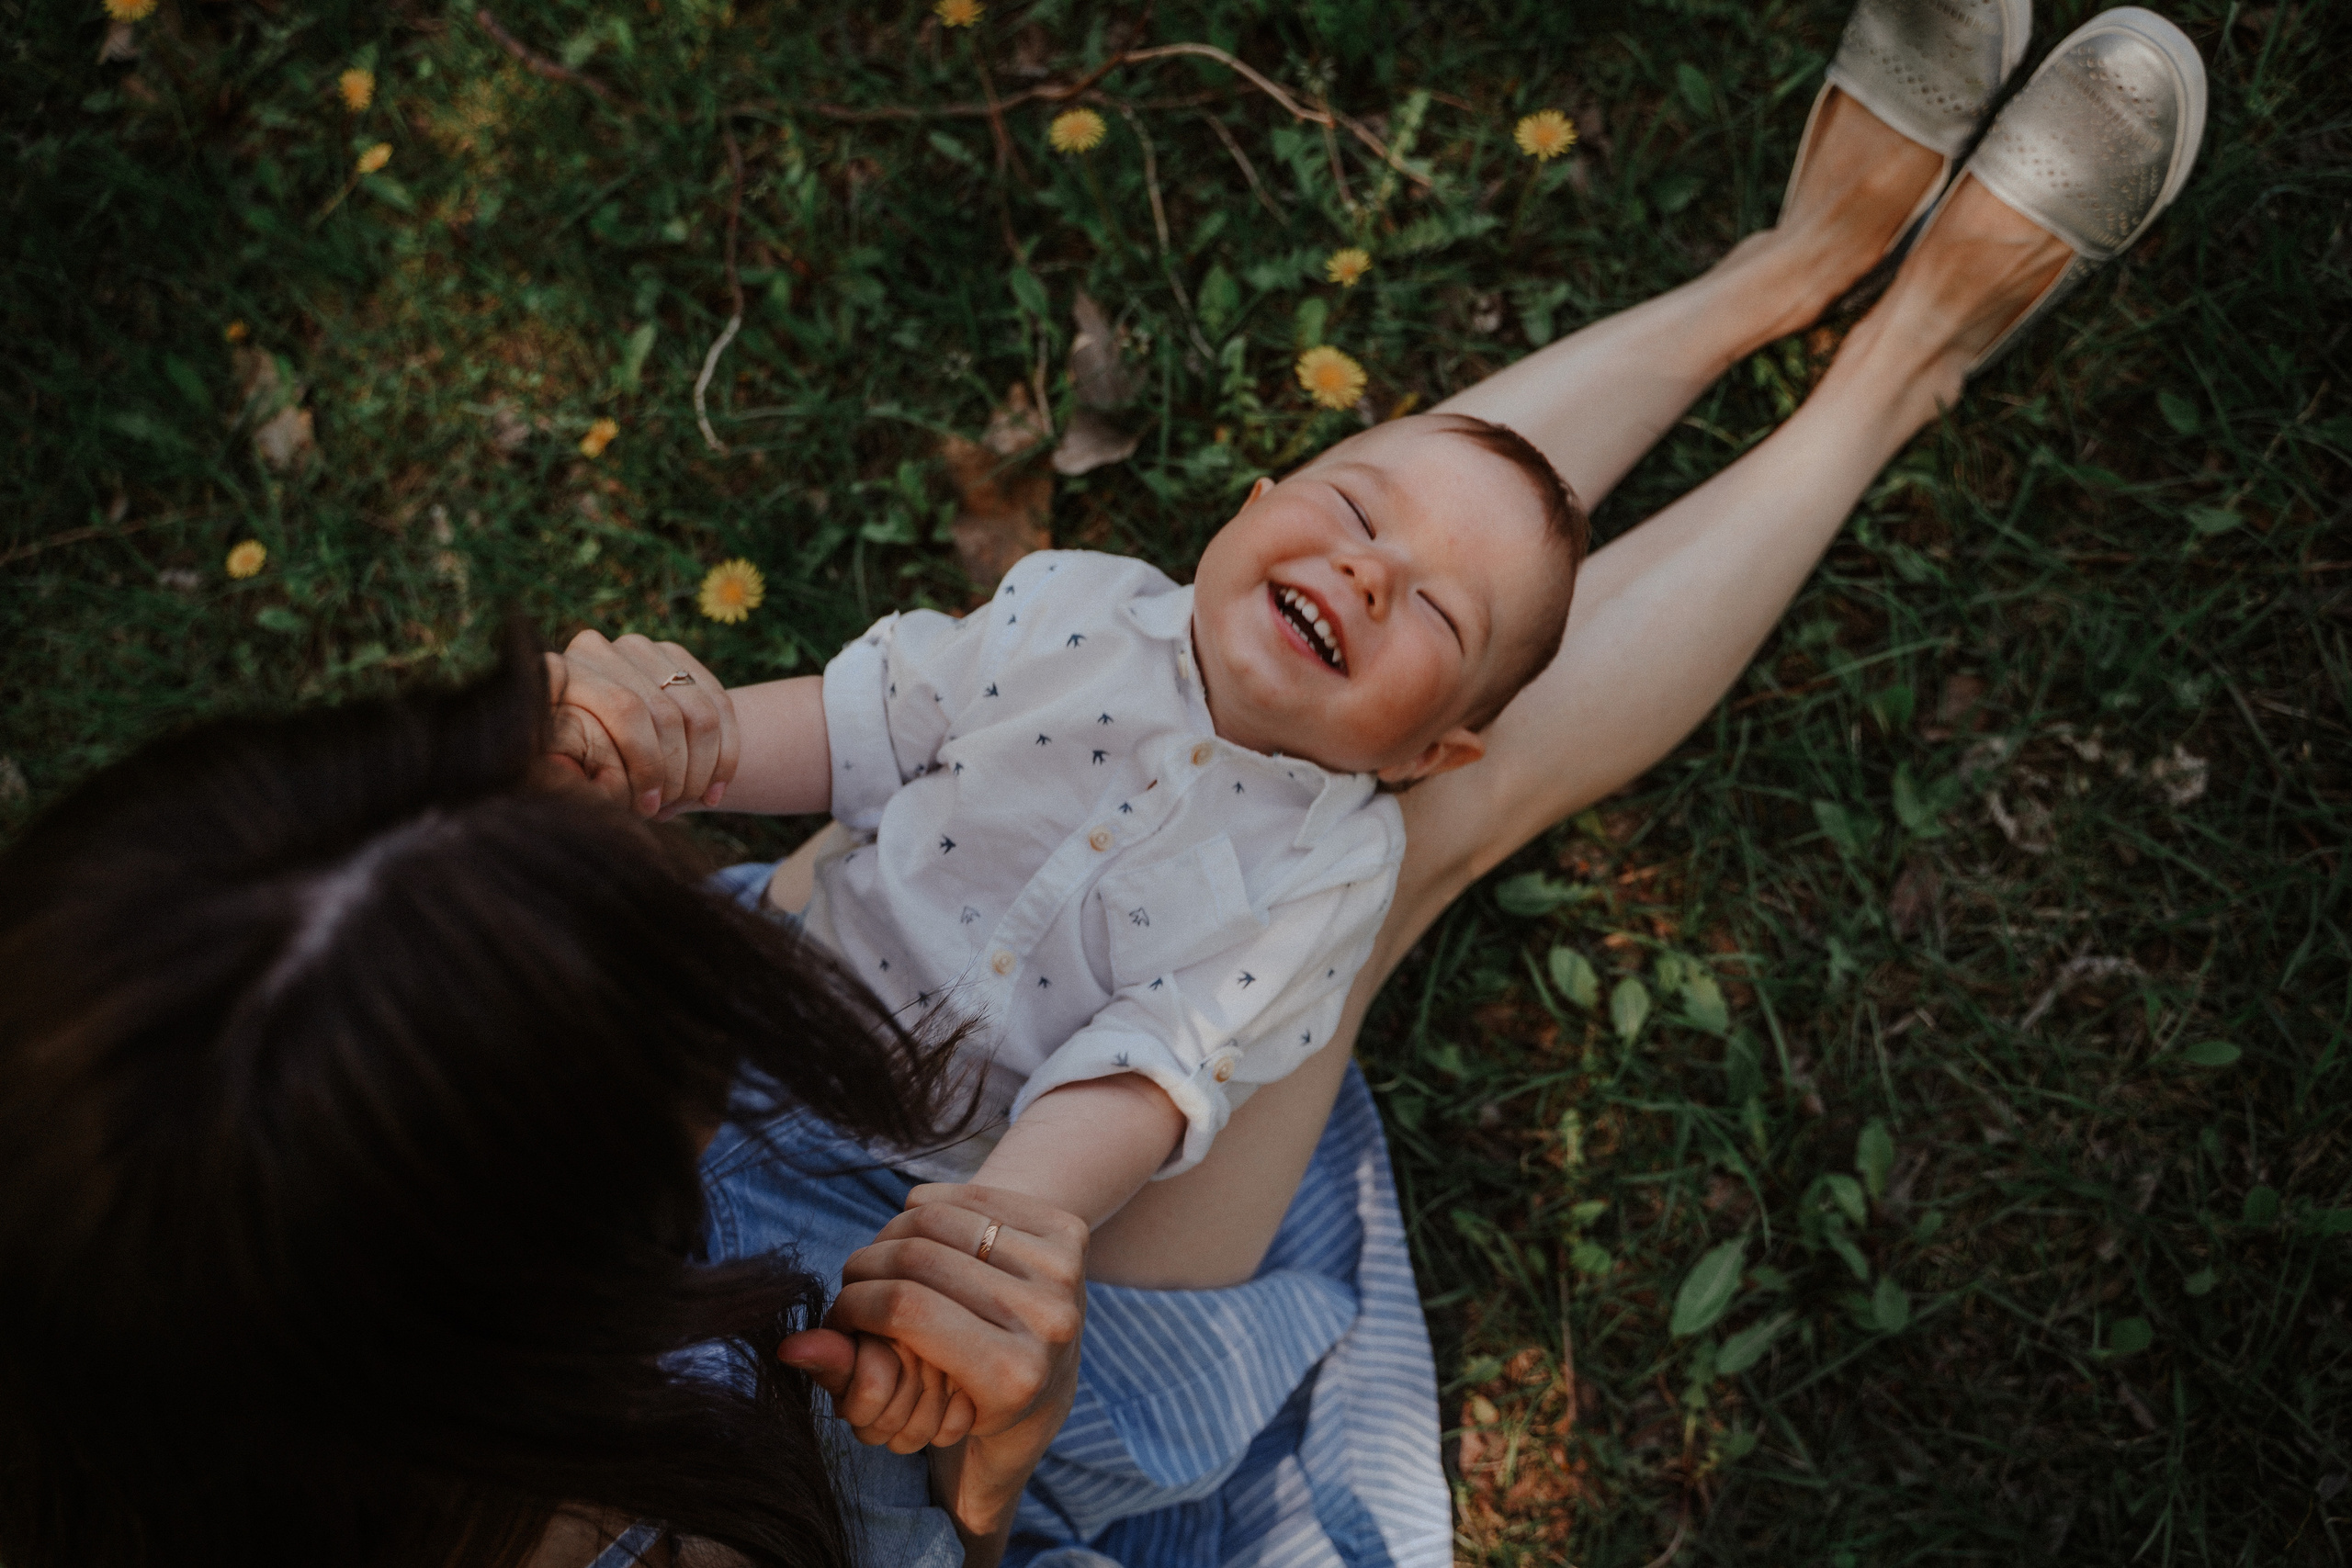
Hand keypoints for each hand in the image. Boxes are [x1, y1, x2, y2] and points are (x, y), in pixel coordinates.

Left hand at [537, 631, 738, 817]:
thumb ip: (570, 774)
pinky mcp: (675, 655)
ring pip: (700, 713)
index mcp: (564, 672)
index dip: (646, 765)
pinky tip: (716, 791)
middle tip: (674, 805)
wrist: (587, 736)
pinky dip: (725, 754)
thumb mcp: (560, 772)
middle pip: (666, 712)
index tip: (649, 808)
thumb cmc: (568, 768)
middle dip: (678, 772)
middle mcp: (601, 650)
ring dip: (705, 767)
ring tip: (698, 800)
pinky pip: (719, 706)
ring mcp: (640, 649)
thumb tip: (593, 789)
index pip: (627, 711)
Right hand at [779, 1186, 1085, 1548]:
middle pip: (921, 1258)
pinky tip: (919, 1228)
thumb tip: (790, 1347)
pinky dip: (931, 1204)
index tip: (841, 1310)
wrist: (1050, 1370)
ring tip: (883, 1257)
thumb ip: (849, 1376)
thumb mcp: (911, 1411)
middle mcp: (1050, 1322)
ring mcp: (1066, 1272)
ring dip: (895, 1232)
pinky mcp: (1071, 1233)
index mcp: (1012, 1377)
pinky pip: (974, 1194)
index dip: (856, 1301)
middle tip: (854, 1280)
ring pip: (943, 1218)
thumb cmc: (966, 1397)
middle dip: (867, 1265)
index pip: (906, 1308)